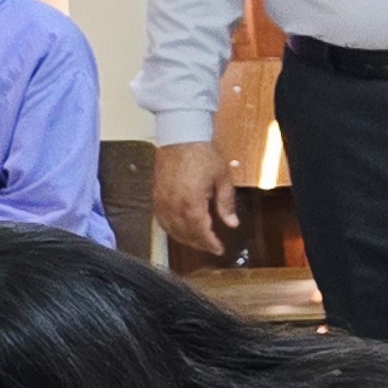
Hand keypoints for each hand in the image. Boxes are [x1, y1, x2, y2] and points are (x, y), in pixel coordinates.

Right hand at [155, 140, 242, 257]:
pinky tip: (180, 230)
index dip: (210, 243)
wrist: (180, 138)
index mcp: (191, 203)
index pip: (200, 232)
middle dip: (199, 243)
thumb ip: (226, 203)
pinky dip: (171, 229)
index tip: (219, 249)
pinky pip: (161, 220)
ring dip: (185, 239)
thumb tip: (232, 223)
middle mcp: (173, 206)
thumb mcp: (222, 178)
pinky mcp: (156, 196)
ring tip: (198, 242)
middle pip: (185, 234)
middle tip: (211, 247)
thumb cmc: (203, 155)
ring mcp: (162, 202)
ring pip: (171, 229)